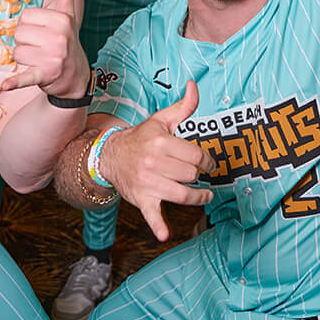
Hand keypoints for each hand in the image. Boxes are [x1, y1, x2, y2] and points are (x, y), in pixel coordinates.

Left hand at [4, 0, 86, 95]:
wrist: (76, 76)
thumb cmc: (67, 41)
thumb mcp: (68, 17)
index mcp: (61, 20)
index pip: (25, 17)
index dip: (28, 25)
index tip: (40, 33)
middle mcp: (59, 37)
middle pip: (19, 34)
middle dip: (24, 42)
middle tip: (39, 48)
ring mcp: (53, 57)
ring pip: (17, 53)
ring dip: (23, 58)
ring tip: (38, 60)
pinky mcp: (46, 75)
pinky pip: (26, 76)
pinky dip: (16, 82)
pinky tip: (6, 84)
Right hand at [99, 81, 210, 240]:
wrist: (111, 155)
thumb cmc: (142, 138)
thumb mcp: (161, 120)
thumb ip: (183, 106)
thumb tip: (194, 85)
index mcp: (160, 141)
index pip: (196, 155)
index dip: (207, 161)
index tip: (208, 164)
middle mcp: (153, 162)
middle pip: (191, 174)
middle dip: (197, 175)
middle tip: (198, 175)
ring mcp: (147, 182)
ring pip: (182, 194)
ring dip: (197, 197)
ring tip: (204, 196)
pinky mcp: (142, 199)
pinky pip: (152, 215)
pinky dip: (159, 226)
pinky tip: (165, 234)